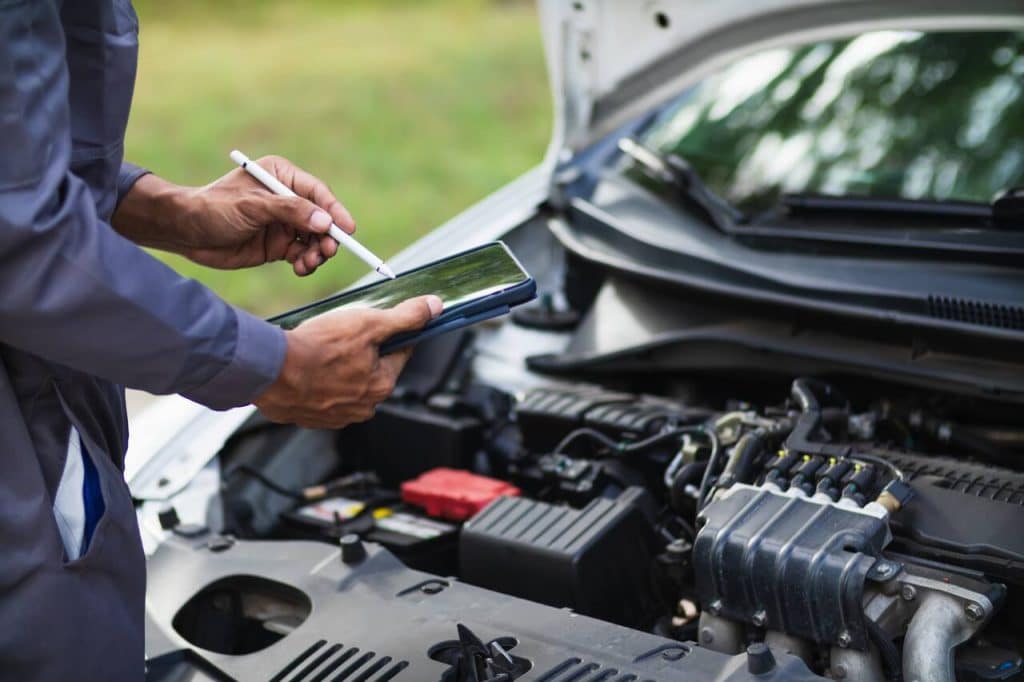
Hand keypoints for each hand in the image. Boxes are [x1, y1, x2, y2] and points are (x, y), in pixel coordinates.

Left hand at [113, 156, 354, 275]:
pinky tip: (300, 268)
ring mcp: (284, 224)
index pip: (317, 193)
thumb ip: (290, 211)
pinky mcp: (278, 245)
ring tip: (308, 263)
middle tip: (326, 252)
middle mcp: (286, 199)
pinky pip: (302, 255)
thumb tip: (326, 222)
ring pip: (315, 240)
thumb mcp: (252, 206)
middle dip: (327, 237)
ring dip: (317, 253)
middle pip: (321, 218)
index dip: (335, 211)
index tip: (347, 229)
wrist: (185, 233)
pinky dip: (306, 263)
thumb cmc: (213, 209)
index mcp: (281, 176)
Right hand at [254, 295, 442, 427]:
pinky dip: (318, 381)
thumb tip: (434, 308)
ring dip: (339, 367)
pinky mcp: (312, 417)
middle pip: (373, 369)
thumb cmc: (318, 348)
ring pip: (347, 383)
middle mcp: (364, 406)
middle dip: (362, 351)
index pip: (400, 353)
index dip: (390, 333)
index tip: (377, 323)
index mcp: (383, 385)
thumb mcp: (369, 323)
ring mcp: (337, 415)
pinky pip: (323, 395)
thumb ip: (405, 317)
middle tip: (342, 335)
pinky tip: (308, 366)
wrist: (269, 370)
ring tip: (322, 350)